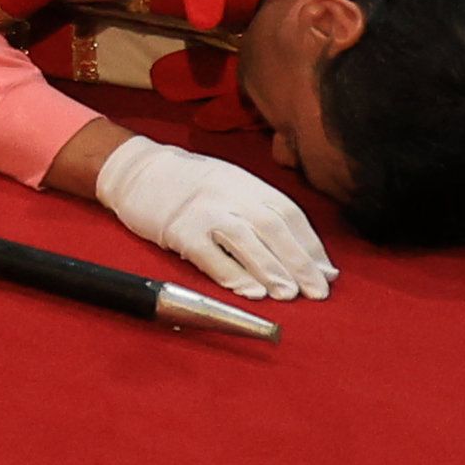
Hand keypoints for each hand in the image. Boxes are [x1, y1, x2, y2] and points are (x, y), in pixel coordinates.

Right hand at [92, 132, 334, 301]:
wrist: (137, 169)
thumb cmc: (191, 184)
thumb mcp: (230, 185)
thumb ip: (264, 214)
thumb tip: (306, 257)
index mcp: (246, 182)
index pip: (288, 213)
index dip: (311, 244)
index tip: (327, 273)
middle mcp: (229, 193)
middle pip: (272, 227)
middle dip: (299, 262)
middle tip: (317, 292)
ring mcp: (203, 210)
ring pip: (245, 239)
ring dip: (270, 269)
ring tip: (289, 295)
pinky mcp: (179, 229)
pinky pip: (209, 254)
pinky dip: (232, 274)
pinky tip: (250, 292)